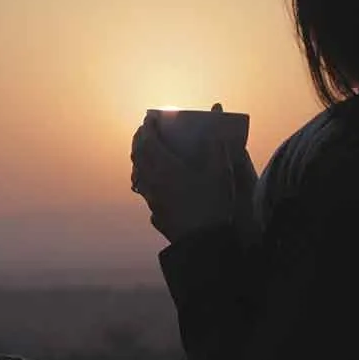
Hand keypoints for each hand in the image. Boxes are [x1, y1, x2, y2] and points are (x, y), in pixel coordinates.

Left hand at [130, 103, 251, 244]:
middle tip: (145, 131)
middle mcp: (153, 181)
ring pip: (138, 173)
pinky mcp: (155, 213)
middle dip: (140, 139)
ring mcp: (152, 199)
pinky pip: (144, 190)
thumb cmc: (212, 204)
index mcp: (165, 167)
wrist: (203, 242)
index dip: (148, 126)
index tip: (150, 116)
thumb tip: (215, 132)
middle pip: (138, 155)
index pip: (148, 140)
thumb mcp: (220, 173)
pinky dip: (144, 178)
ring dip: (139, 159)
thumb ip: (216, 149)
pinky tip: (152, 181)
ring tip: (145, 153)